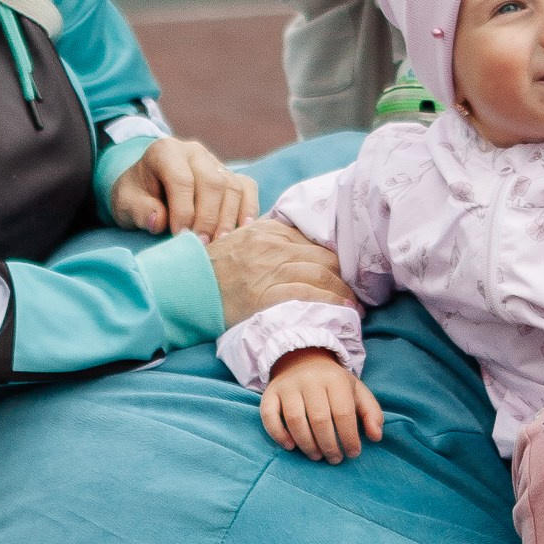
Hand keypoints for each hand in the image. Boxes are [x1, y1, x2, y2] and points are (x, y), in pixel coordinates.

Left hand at [108, 135, 259, 239]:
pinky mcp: (230, 175)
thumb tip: (159, 221)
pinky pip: (247, 188)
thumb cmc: (136, 196)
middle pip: (212, 181)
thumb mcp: (125, 202)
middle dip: (208, 217)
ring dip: (228, 218)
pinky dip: (249, 208)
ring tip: (219, 244)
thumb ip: (139, 210)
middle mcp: (194, 152)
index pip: (182, 179)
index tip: (180, 236)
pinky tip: (243, 230)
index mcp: (165, 151)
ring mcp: (215, 162)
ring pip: (232, 186)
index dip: (183, 210)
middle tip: (201, 244)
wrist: (145, 189)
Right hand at [207, 214, 357, 323]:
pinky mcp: (265, 294)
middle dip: (345, 277)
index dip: (335, 261)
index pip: (314, 242)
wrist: (185, 287)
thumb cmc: (213, 270)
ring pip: (321, 275)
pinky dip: (329, 302)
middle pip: (324, 258)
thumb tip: (300, 250)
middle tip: (358, 294)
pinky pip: (307, 295)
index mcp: (269, 231)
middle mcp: (273, 246)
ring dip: (343, 293)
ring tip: (354, 308)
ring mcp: (270, 270)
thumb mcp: (242, 242)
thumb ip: (269, 241)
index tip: (346, 275)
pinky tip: (341, 311)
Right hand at [260, 349, 382, 462]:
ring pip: (295, 420)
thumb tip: (376, 437)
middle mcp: (310, 380)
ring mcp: (287, 387)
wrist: (302, 359)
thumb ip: (372, 413)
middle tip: (334, 459)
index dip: (349, 437)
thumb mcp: (357, 391)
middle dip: (329, 445)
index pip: (343, 413)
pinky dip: (278, 434)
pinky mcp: (269, 394)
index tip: (352, 453)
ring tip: (317, 456)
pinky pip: (269, 416)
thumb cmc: (333, 383)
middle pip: (319, 419)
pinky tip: (290, 446)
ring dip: (307, 444)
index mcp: (335, 379)